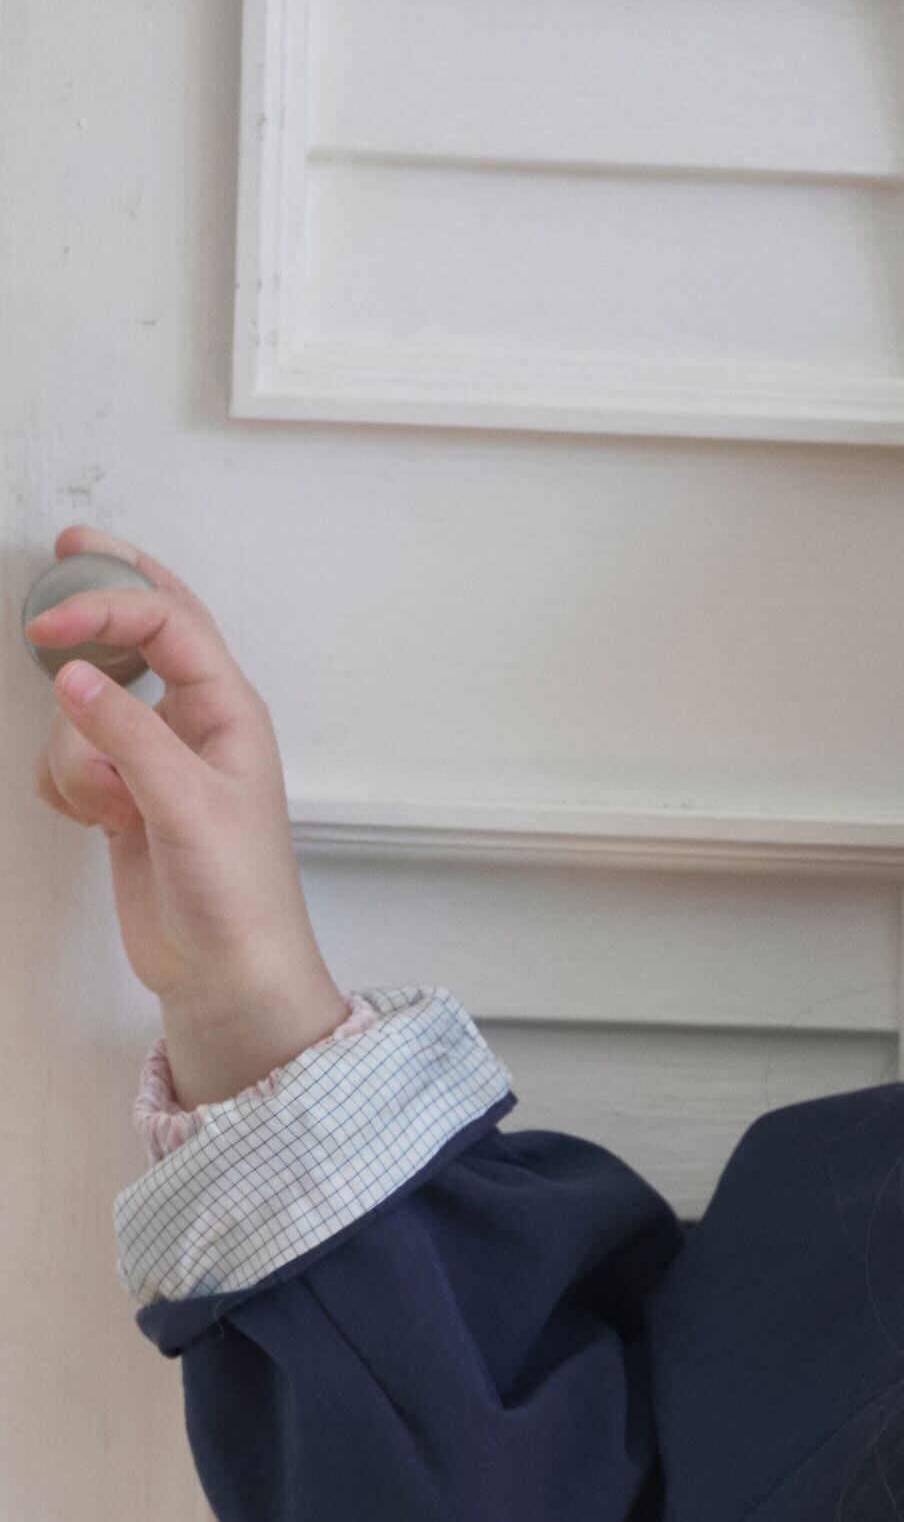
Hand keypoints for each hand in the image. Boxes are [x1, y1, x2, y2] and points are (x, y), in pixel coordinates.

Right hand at [28, 533, 347, 1104]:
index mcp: (229, 712)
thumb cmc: (235, 896)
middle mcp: (196, 724)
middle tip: (64, 545)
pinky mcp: (128, 795)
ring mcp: (158, 758)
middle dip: (106, 594)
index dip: (106, 607)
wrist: (226, 975)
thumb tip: (75, 674)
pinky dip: (67, 784)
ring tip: (109, 806)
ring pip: (88, 710)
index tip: (48, 625)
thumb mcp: (185, 807)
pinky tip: (93, 823)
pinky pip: (72, 758)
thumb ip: (128, 735)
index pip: (167, 624)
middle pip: (147, 631)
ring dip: (77, 752)